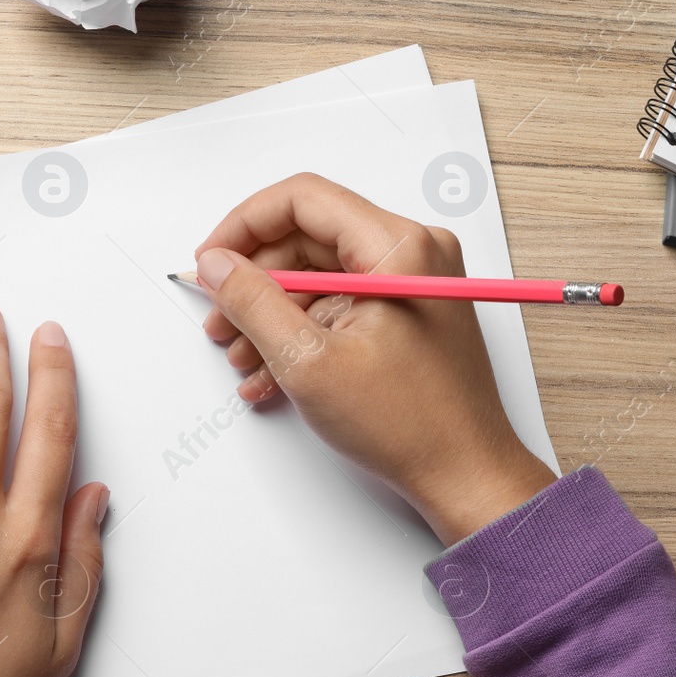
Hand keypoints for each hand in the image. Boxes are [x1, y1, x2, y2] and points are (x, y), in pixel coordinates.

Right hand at [193, 174, 554, 544]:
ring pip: (316, 277)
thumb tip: (216, 264)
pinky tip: (270, 375)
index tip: (210, 260)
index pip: (303, 200)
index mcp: (398, 247)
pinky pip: (338, 306)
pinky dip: (301, 335)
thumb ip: (252, 302)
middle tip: (218, 319)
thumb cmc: (412, 425)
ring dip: (271, 317)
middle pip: (307, 239)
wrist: (465, 476)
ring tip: (241, 357)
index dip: (245, 226)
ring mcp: (410, 284)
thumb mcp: (309, 361)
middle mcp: (410, 253)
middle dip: (255, 283)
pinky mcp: (405, 313)